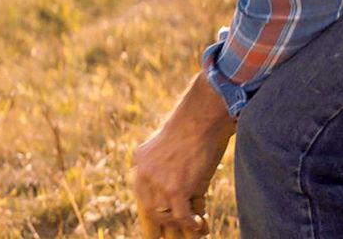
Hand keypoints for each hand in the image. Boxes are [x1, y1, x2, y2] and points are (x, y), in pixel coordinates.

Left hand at [132, 73, 234, 236]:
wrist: (201, 118)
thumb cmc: (196, 131)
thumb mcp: (177, 154)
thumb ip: (177, 177)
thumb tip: (192, 208)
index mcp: (140, 161)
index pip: (141, 194)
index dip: (153, 210)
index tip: (162, 221)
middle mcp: (144, 172)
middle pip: (150, 208)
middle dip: (166, 221)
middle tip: (181, 225)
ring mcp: (158, 182)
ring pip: (164, 215)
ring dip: (180, 223)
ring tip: (195, 224)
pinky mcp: (175, 189)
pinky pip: (181, 217)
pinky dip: (191, 224)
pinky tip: (200, 224)